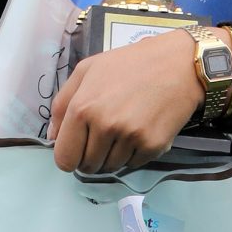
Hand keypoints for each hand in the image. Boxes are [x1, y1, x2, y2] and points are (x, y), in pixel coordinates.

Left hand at [48, 32, 202, 175]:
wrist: (178, 64)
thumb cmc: (129, 65)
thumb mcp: (88, 71)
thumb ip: (63, 103)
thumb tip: (53, 138)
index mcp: (83, 108)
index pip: (64, 158)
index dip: (69, 157)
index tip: (78, 149)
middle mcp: (105, 125)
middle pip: (87, 167)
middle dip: (91, 157)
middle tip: (104, 137)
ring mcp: (130, 137)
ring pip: (111, 168)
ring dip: (113, 156)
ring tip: (124, 130)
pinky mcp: (153, 146)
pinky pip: (133, 165)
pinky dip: (134, 154)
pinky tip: (140, 131)